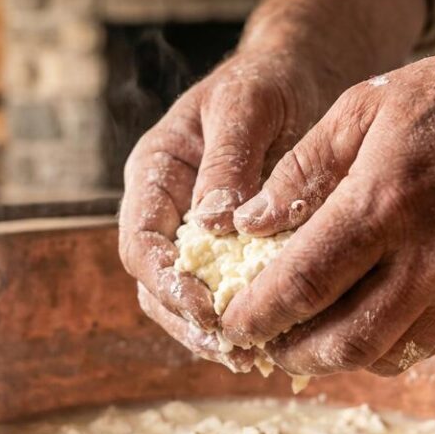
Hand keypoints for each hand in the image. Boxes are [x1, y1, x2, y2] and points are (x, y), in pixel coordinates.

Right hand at [118, 48, 336, 368]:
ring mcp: (190, 231)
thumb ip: (228, 159)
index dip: (168, 284)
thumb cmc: (266, 82)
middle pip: (153, 285)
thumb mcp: (247, 105)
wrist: (294, 76)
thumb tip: (211, 224)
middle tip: (235, 348)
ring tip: (253, 357)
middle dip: (187, 322)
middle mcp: (163, 207)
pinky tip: (272, 341)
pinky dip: (239, 317)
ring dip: (210, 332)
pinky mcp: (224, 248)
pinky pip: (220, 292)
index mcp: (154, 171)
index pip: (140, 243)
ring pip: (181, 299)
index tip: (210, 310)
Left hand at [219, 40, 434, 375]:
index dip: (259, 313)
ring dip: (334, 358)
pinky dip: (382, 346)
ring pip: (384, 355)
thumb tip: (244, 224)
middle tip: (259, 343)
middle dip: (290, 352)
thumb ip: (300, 170)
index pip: (306, 281)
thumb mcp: (361, 108)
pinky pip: (425, 346)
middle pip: (343, 341)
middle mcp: (430, 256)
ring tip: (301, 338)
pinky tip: (358, 323)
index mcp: (386, 200)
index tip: (230, 324)